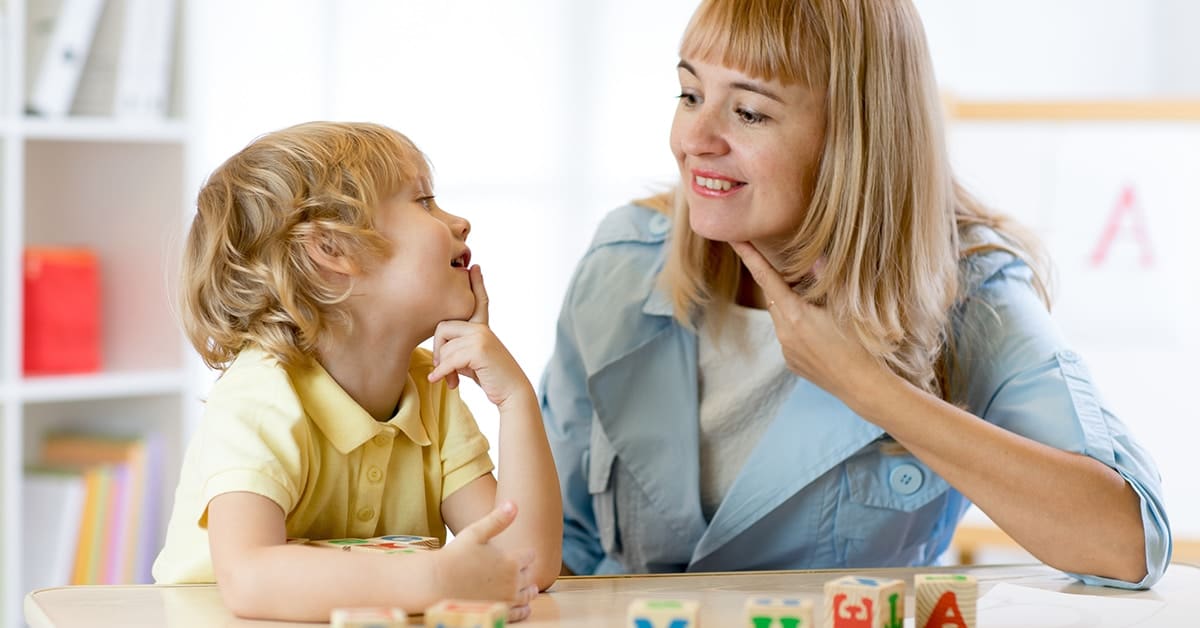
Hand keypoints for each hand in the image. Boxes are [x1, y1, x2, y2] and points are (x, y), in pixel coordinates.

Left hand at [428, 265, 532, 407]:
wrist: (512, 392)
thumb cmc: (490, 377)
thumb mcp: (472, 359)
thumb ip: (460, 348)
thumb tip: (438, 354)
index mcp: (483, 327)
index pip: (478, 302)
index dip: (477, 284)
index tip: (475, 267)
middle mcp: (482, 328)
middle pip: (442, 328)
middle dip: (437, 350)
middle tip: (441, 369)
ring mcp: (481, 336)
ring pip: (444, 347)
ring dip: (443, 368)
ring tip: (450, 380)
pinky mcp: (480, 350)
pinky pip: (449, 359)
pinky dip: (442, 373)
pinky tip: (439, 380)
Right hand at [434, 501, 537, 621]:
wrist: (437, 584)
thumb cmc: (454, 556)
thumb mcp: (476, 533)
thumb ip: (498, 519)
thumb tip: (514, 503)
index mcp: (511, 561)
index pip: (530, 556)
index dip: (525, 554)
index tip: (523, 554)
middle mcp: (513, 581)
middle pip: (530, 576)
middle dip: (526, 572)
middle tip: (522, 571)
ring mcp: (507, 599)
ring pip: (527, 595)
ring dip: (528, 591)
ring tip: (528, 589)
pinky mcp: (500, 613)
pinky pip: (519, 613)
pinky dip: (523, 610)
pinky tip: (523, 608)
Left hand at [729, 241, 888, 401]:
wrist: (864, 386)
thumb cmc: (862, 343)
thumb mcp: (847, 305)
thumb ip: (827, 278)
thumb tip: (814, 258)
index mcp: (795, 315)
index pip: (766, 278)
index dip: (749, 256)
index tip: (734, 239)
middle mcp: (784, 333)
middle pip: (774, 297)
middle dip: (782, 284)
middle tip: (801, 276)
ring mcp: (786, 350)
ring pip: (781, 318)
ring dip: (793, 307)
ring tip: (821, 311)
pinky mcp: (791, 363)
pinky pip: (788, 337)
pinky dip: (798, 328)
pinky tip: (822, 335)